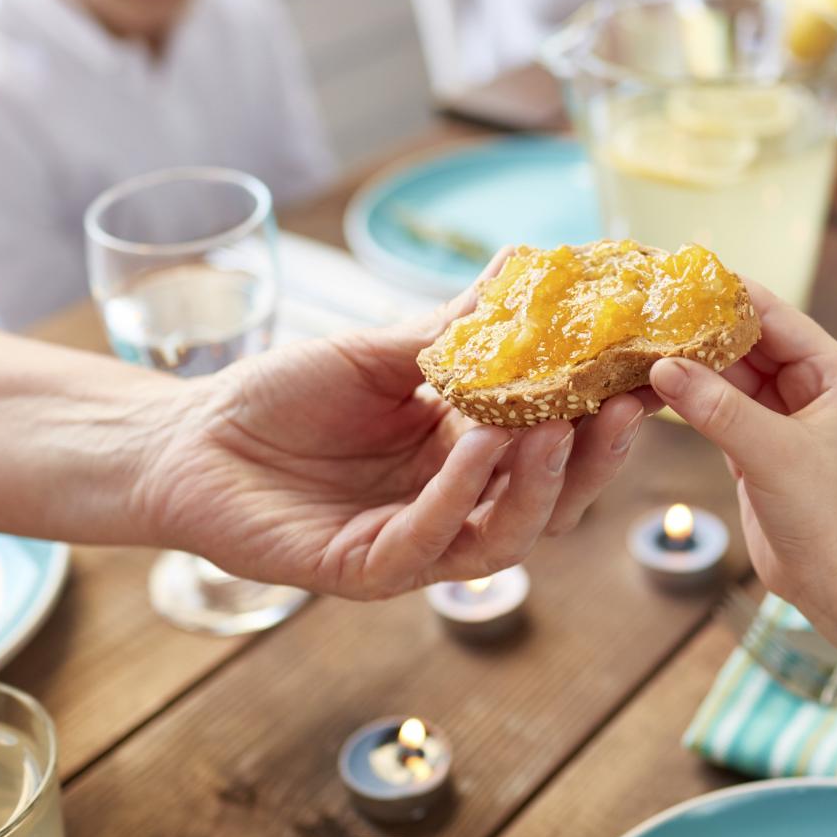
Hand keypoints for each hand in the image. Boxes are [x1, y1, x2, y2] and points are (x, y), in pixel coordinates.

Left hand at [133, 289, 647, 600]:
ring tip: (558, 424)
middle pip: (551, 501)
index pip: (556, 444)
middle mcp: (454, 506)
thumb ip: (453, 330)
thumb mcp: (380, 352)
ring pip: (506, 534)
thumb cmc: (282, 396)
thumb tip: (524, 267)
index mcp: (467, 454)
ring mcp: (415, 544)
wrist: (189, 439)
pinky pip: (430, 540)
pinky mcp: (367, 570)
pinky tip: (479, 443)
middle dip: (594, 459)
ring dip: (539, 482)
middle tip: (624, 407)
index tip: (646, 369)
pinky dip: (461, 492)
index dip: (603, 414)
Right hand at [647, 282, 836, 608]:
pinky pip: (716, 406)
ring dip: (688, 363)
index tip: (677, 276)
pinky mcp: (755, 443)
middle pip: (746, 339)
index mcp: (833, 372)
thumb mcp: (772, 454)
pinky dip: (687, 397)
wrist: (836, 585)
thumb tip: (663, 366)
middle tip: (644, 308)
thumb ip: (718, 409)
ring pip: (726, 373)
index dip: (727, 294)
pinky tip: (649, 384)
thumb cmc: (827, 517)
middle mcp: (809, 386)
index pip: (774, 315)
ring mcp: (781, 415)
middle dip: (699, 327)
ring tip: (638, 341)